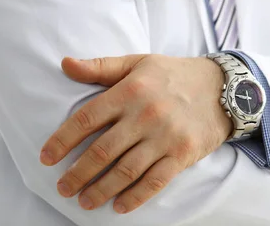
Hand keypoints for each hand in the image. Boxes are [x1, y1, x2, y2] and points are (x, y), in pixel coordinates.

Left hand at [40, 54, 231, 213]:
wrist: (223, 87)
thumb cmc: (174, 74)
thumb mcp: (139, 62)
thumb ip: (101, 66)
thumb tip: (65, 64)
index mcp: (130, 90)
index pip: (86, 119)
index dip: (62, 141)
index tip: (46, 158)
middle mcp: (146, 114)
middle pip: (102, 151)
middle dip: (77, 174)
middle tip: (62, 188)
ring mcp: (165, 136)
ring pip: (125, 171)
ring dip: (101, 190)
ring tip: (84, 201)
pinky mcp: (183, 154)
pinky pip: (155, 181)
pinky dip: (135, 197)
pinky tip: (119, 206)